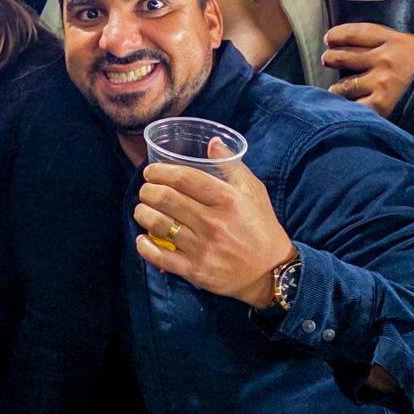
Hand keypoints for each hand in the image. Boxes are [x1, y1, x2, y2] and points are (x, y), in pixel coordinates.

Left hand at [133, 139, 295, 306]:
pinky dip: (144, 246)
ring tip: (142, 210)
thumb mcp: (254, 192)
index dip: (160, 171)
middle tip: (145, 190)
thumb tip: (213, 142)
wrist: (272, 271)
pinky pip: (160, 256)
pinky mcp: (195, 270)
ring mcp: (203, 248)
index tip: (151, 172)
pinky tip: (142, 238)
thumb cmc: (261, 227)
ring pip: (158, 225)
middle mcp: (213, 223)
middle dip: (147, 191)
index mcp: (227, 200)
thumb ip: (232, 165)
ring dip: (142, 213)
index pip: (184, 178)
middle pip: (166, 199)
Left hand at [321, 20, 413, 117]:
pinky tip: (344, 110)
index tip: (329, 37)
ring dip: (337, 88)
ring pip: (346, 85)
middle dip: (332, 58)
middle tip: (327, 59)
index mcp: (395, 40)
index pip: (358, 32)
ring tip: (334, 90)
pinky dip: (349, 109)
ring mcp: (380, 83)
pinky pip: (356, 107)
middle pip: (345, 55)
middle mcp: (383, 60)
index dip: (339, 34)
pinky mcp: (381, 106)